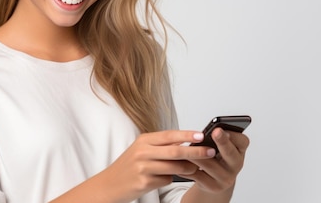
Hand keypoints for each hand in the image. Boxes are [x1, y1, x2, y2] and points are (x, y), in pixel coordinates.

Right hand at [99, 130, 216, 202]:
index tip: (202, 135)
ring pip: (174, 167)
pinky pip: (166, 180)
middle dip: (196, 152)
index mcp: (143, 141)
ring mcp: (143, 168)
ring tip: (195, 168)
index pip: (169, 135)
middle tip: (210, 152)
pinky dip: (170, 179)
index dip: (187, 135)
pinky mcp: (144, 182)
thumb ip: (161, 146)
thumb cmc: (128, 166)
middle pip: (175, 151)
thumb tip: (185, 143)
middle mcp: (142, 152)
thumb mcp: (141, 150)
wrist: (109, 184)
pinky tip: (165, 178)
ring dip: (188, 169)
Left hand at [181, 128, 249, 194]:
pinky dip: (186, 167)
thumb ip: (216, 138)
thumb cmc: (217, 157)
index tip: (223, 128)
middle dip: (222, 142)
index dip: (233, 135)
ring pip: (209, 163)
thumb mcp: (221, 147)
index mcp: (239, 151)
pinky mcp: (213, 186)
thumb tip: (202, 133)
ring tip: (185, 145)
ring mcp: (226, 177)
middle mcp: (236, 165)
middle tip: (214, 131)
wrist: (215, 180)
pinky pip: (197, 175)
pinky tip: (178, 161)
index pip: (242, 141)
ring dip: (196, 154)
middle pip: (229, 153)